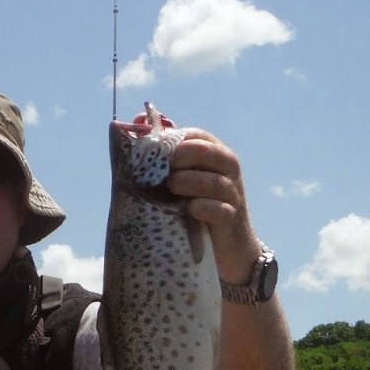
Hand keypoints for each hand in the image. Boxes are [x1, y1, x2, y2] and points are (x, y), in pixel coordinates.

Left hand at [167, 129, 263, 279]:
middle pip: (206, 152)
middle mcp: (228, 170)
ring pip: (213, 181)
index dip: (173, 140)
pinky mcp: (231, 219)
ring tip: (171, 188)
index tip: (152, 151)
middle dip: (180, 157)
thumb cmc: (197, 206)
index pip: (197, 135)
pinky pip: (218, 209)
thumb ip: (166, 154)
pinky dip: (201, 208)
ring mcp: (232, 194)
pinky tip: (189, 210)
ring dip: (187, 182)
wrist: (228, 247)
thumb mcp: (183, 178)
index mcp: (216, 154)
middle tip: (162, 171)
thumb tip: (138, 121)